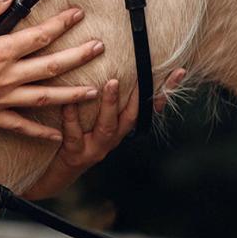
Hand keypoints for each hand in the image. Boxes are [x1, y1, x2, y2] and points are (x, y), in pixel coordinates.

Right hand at [0, 0, 105, 141]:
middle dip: (78, 56)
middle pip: (50, 66)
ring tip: (94, 92)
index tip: (78, 14)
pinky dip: (41, 132)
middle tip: (100, 48)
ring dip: (72, 94)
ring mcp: (1, 100)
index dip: (61, 24)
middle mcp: (5, 78)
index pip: (38, 36)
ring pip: (45, 98)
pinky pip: (22, 126)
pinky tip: (58, 136)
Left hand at [21, 69, 186, 199]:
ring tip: (111, 83)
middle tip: (142, 72)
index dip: (165, 91)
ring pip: (107, 126)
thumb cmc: (76, 138)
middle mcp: (112, 139)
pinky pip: (74, 134)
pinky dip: (71, 117)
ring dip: (111, 104)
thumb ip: (106, 98)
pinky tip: (68, 102)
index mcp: (121, 128)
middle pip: (132, 116)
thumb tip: (114, 64)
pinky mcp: (75, 154)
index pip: (148, 108)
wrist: (57, 173)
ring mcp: (95, 148)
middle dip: (139, 95)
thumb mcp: (96, 120)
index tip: (179, 72)